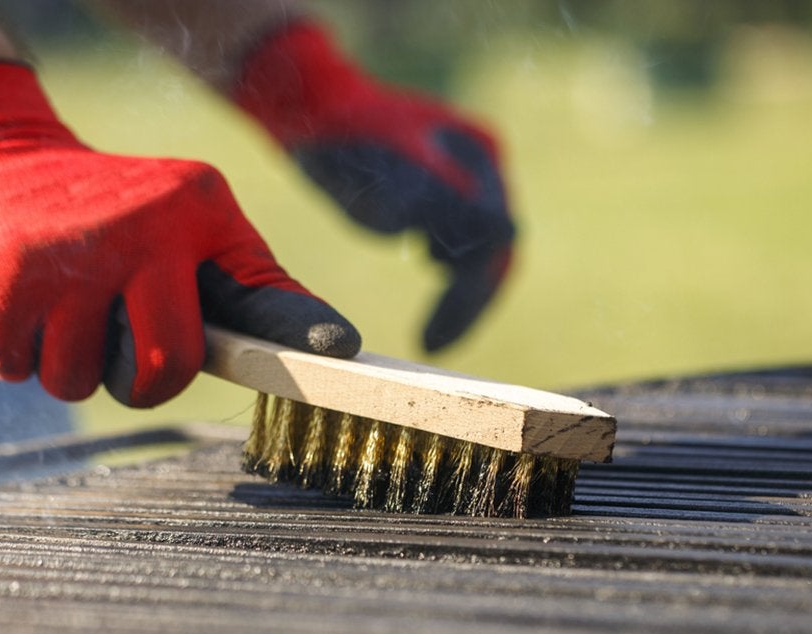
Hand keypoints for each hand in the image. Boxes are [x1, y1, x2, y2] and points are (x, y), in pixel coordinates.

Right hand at [0, 61, 359, 407]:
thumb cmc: (115, 214)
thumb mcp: (190, 227)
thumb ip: (250, 286)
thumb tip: (335, 348)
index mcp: (198, 211)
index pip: (257, 289)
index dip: (299, 330)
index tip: (343, 349)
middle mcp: (142, 226)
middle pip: (164, 367)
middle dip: (139, 384)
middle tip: (121, 349)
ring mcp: (73, 248)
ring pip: (77, 380)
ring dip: (65, 366)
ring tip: (62, 310)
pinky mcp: (6, 270)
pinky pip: (16, 366)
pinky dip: (14, 351)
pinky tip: (19, 301)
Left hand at [235, 21, 514, 351]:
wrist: (310, 108)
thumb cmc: (340, 134)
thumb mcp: (384, 173)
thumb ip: (439, 197)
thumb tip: (502, 231)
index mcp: (480, 154)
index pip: (494, 239)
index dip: (469, 295)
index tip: (432, 339)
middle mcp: (482, 168)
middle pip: (494, 252)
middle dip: (466, 303)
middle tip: (430, 347)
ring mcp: (466, 180)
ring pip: (479, 255)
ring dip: (460, 296)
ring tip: (429, 335)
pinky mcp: (443, 194)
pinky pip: (460, 247)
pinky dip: (449, 278)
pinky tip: (428, 298)